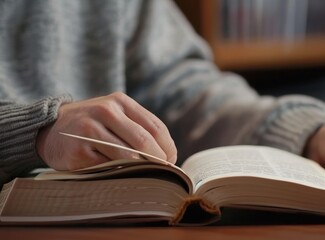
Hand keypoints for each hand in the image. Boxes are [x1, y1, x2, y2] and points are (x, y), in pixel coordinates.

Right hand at [36, 92, 176, 169]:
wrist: (51, 128)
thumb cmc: (92, 127)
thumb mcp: (115, 117)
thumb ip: (137, 129)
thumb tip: (168, 157)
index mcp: (121, 102)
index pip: (155, 126)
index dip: (168, 147)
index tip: (171, 161)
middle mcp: (107, 110)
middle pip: (144, 140)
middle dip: (158, 161)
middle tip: (163, 172)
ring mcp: (90, 128)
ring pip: (127, 155)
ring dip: (141, 169)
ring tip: (145, 176)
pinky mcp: (78, 147)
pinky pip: (108, 165)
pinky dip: (119, 173)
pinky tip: (122, 175)